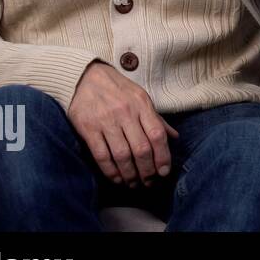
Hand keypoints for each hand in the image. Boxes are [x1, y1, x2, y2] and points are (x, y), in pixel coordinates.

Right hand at [67, 61, 178, 186]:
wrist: (85, 76)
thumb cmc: (118, 89)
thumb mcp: (141, 98)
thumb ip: (156, 119)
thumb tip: (174, 137)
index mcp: (142, 105)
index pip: (157, 135)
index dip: (163, 156)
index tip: (164, 171)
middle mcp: (126, 113)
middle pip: (141, 149)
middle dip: (147, 170)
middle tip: (149, 182)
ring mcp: (106, 121)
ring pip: (122, 155)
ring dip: (130, 174)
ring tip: (134, 183)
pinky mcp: (88, 128)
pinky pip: (101, 155)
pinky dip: (110, 170)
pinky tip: (116, 178)